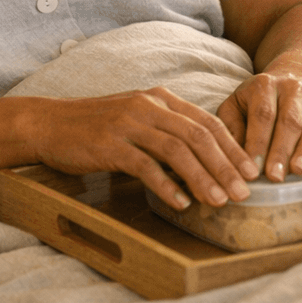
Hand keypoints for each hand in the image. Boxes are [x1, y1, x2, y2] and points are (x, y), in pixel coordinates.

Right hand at [29, 88, 259, 210]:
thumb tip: (205, 160)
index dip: (232, 147)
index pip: (207, 121)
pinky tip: (180, 203)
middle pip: (198, 135)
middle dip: (225, 165)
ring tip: (218, 202)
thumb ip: (168, 131)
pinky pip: (145, 166)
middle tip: (243, 192)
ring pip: (177, 150)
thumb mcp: (138, 119)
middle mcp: (149, 106)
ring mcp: (129, 124)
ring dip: (202, 178)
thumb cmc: (98, 126)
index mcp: (160, 99)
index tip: (250, 172)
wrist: (51, 124)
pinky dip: (166, 186)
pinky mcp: (110, 145)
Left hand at [216, 57, 301, 182]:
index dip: (258, 142)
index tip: (252, 170)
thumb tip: (230, 154)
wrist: (299, 71)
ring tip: (298, 171)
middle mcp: (293, 88)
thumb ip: (231, 124)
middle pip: (289, 120)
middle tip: (274, 176)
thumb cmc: (261, 97)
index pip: (262, 114)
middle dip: (280, 150)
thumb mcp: (239, 101)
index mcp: (265, 85)